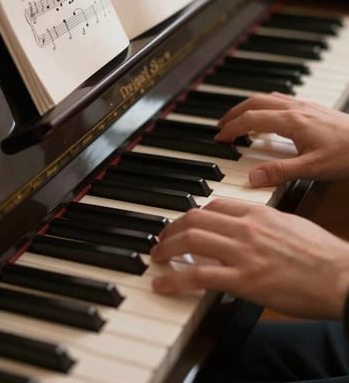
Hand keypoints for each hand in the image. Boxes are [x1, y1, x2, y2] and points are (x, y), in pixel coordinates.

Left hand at [151, 198, 348, 319]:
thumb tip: (245, 226)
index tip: (184, 224)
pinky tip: (163, 284)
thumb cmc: (321, 254)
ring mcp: (243, 252)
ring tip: (157, 257)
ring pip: (191, 240)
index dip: (192, 214)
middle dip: (172, 228)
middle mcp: (246, 227)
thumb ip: (263, 222)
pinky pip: (199, 275)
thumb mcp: (290, 224)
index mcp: (258, 212)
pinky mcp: (243, 279)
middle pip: (195, 218)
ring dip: (167, 248)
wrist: (340, 277)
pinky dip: (175, 279)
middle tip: (162, 239)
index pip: (214, 204)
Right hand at [214, 92, 348, 186]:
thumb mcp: (312, 168)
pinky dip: (264, 106)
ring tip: (239, 120)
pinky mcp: (312, 108)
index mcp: (291, 121)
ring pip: (267, 98)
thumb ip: (280, 172)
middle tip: (221, 126)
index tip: (219, 138)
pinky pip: (280, 100)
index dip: (231, 128)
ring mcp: (304, 105)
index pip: (251, 119)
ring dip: (248, 107)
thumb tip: (252, 177)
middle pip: (254, 102)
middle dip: (234, 113)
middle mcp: (295, 108)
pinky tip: (269, 118)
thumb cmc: (347, 154)